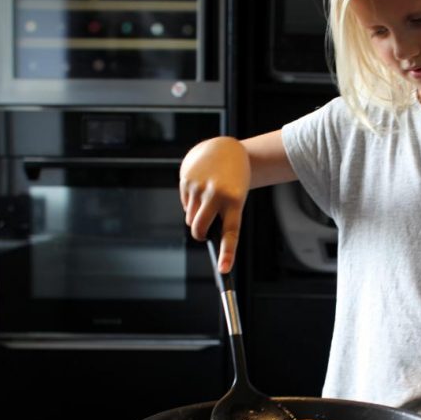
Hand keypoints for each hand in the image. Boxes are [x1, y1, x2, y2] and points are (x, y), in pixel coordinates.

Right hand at [179, 136, 250, 272]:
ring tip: (207, 201)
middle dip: (200, 235)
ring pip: (190, 218)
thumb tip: (202, 234)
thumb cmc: (233, 180)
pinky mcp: (186, 180)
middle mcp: (215, 194)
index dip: (227, 253)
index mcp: (235, 200)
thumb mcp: (235, 196)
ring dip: (196, 216)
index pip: (231, 232)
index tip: (224, 270)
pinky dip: (191, 203)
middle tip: (204, 234)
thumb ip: (221, 215)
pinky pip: (184, 204)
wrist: (224, 149)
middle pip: (199, 229)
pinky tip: (199, 190)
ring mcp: (199, 187)